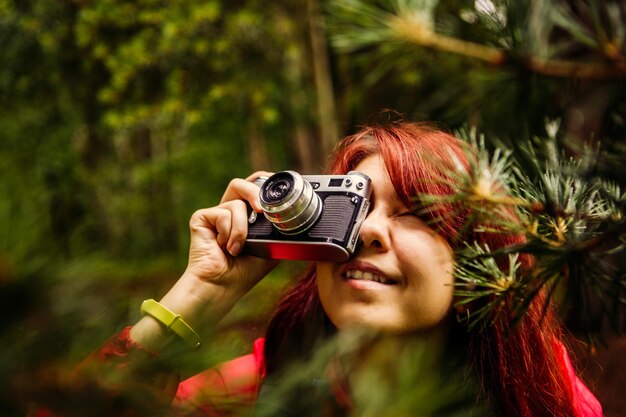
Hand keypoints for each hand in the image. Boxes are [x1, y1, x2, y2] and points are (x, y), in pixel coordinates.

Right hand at [184, 171, 277, 294]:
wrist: (223, 286)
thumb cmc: (245, 272)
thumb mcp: (271, 249)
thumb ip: (278, 230)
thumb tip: (294, 218)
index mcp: (244, 216)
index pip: (253, 188)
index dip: (263, 183)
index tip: (276, 189)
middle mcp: (228, 212)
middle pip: (241, 184)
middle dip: (255, 193)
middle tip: (261, 210)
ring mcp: (214, 214)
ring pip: (237, 203)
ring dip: (242, 229)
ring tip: (237, 248)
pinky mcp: (201, 217)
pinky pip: (224, 212)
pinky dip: (230, 232)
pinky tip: (224, 247)